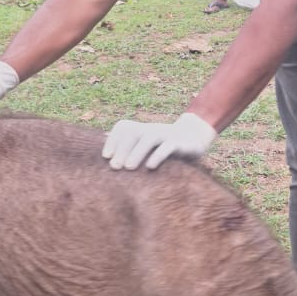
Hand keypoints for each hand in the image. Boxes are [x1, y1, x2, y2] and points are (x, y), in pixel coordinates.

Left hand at [102, 112, 217, 170]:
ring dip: (137, 152)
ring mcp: (166, 135)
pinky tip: (150, 167)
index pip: (124, 127)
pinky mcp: (180, 144)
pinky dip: (158, 155)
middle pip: (134, 132)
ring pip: (150, 138)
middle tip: (114, 167)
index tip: (105, 157)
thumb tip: (104, 144)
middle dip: (122, 149)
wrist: (193, 140)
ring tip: (129, 168)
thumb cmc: (162, 147)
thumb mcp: (144, 145)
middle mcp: (152, 129)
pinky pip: (168, 147)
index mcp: (142, 129)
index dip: (113, 140)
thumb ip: (126, 145)